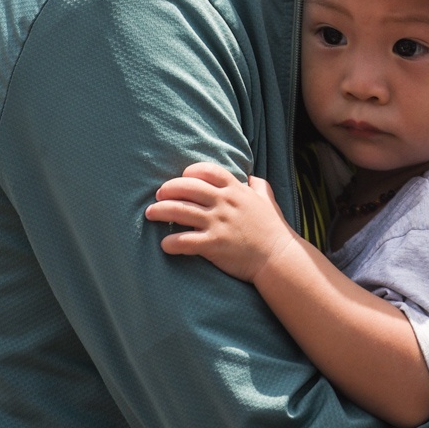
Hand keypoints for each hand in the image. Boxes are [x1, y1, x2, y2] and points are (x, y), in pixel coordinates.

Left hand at [145, 161, 298, 282]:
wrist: (278, 257)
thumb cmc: (273, 229)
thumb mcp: (268, 200)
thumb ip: (259, 186)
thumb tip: (251, 177)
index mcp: (236, 190)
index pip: (207, 170)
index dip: (190, 172)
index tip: (182, 178)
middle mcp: (225, 203)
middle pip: (188, 187)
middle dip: (168, 189)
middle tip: (158, 195)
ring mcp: (218, 223)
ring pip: (180, 211)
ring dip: (160, 211)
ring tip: (150, 214)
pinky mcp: (214, 245)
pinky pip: (185, 241)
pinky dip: (170, 242)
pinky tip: (164, 244)